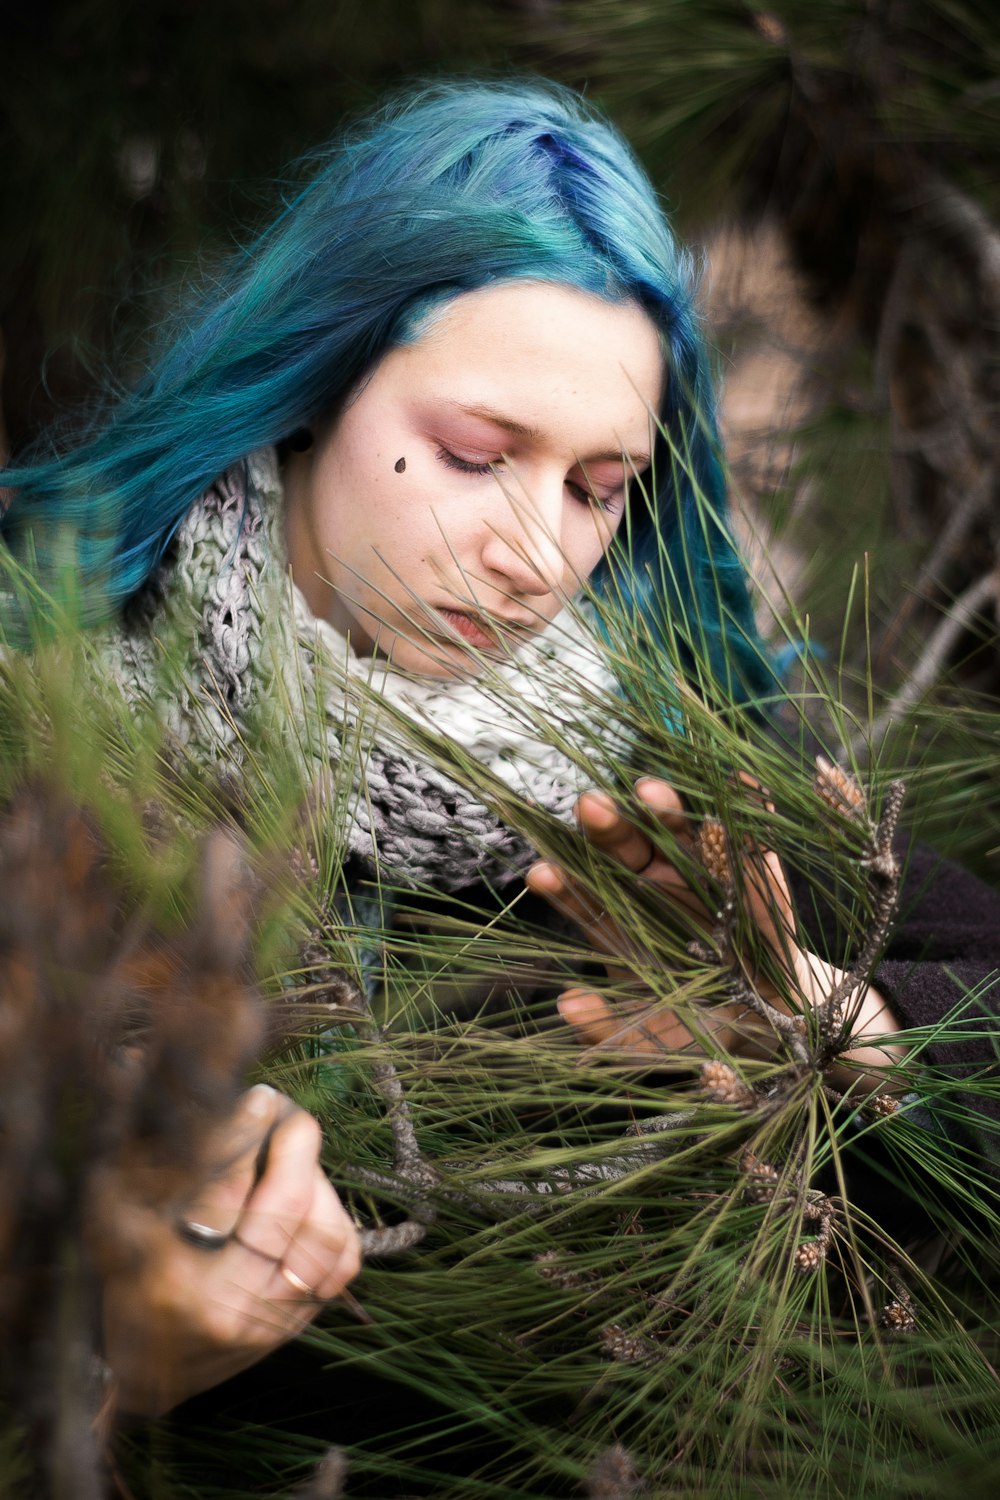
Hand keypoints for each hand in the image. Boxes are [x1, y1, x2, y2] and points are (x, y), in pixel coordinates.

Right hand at [98, 1084, 360, 1417]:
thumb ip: (162, 1170)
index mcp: (177, 1281)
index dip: (252, 1137)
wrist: (149, 1374)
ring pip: (327, 1236)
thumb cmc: (129, 1286)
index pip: (226, 1195)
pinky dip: (334, 1218)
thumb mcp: (118, 1225)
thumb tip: (221, 1111)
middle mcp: (232, 1309)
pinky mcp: (300, 1326)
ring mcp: (272, 1324)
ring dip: (318, 1182)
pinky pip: (343, 1262)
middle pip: (290, 1213)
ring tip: (293, 1158)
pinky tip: (310, 1197)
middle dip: (295, 1148)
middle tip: (284, 1114)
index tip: (259, 1100)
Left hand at [527, 778, 901, 1079]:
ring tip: (650, 792)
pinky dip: (750, 804)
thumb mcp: (648, 1041)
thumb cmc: (695, 1028)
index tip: (541, 874)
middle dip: (606, 827)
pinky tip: (741, 782)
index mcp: (622, 921)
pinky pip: (752, 832)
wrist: (770, 1026)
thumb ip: (605, 1028)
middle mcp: (655, 886)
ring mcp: (704, 871)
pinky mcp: (755, 869)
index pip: (583, 895)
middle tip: (590, 807)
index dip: (562, 884)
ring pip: (678, 830)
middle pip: (623, 847)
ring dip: (664, 808)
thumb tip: (567, 1006)